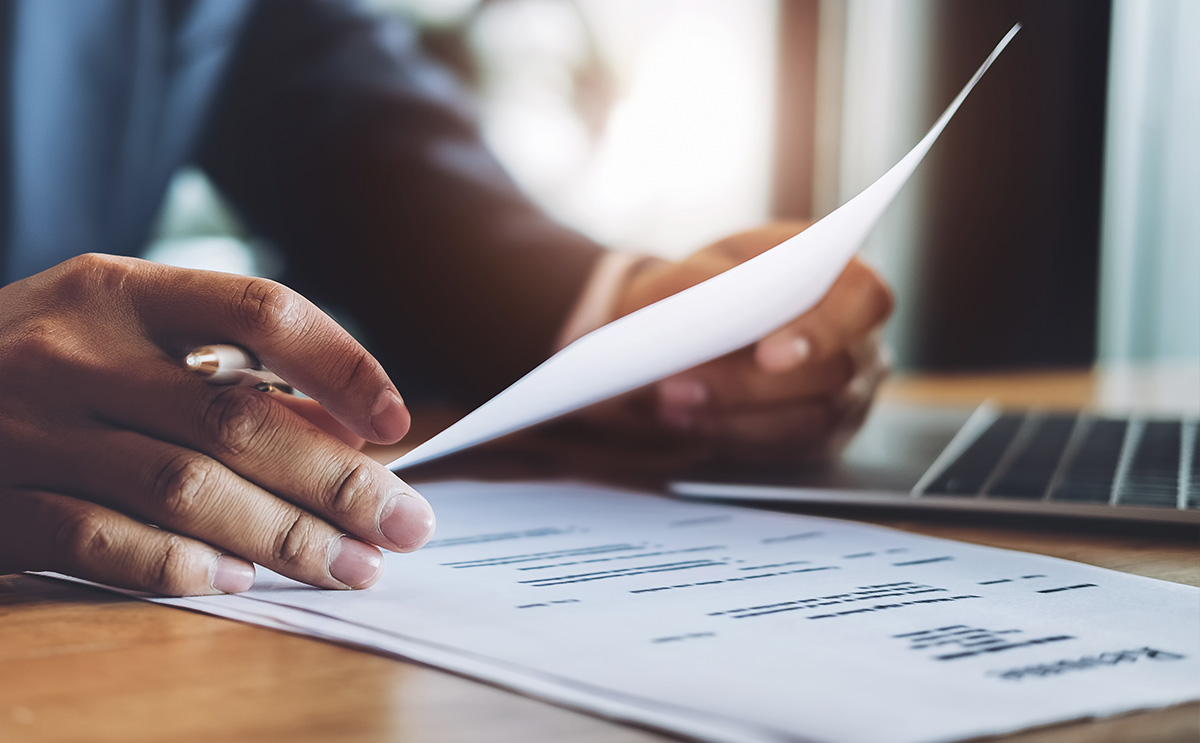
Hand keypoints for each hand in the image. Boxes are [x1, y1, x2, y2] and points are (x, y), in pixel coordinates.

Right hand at [0, 254, 433, 595]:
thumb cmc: (37, 363)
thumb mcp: (117, 335)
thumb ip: (222, 372)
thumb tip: (344, 435)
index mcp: (119, 292)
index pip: (260, 310)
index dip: (343, 365)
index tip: (396, 422)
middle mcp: (75, 352)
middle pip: (237, 418)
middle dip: (336, 480)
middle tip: (405, 525)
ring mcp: (28, 429)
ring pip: (184, 487)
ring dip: (283, 535)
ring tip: (352, 565)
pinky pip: (102, 542)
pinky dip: (181, 564)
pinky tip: (242, 581)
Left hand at [589, 222, 892, 462]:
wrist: (695, 325)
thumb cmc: (710, 285)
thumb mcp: (697, 268)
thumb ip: (699, 281)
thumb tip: (701, 314)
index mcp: (847, 280)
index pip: (863, 300)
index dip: (822, 330)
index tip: (768, 356)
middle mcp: (859, 341)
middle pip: (831, 373)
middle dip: (749, 385)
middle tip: (678, 386)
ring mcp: (848, 396)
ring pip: (808, 422)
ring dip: (732, 417)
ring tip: (669, 404)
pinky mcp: (821, 438)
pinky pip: (787, 450)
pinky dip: (731, 437)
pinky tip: (686, 421)